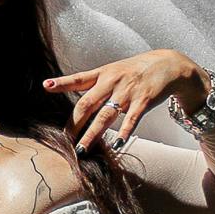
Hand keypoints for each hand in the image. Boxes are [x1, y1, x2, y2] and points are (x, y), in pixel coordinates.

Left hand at [45, 50, 206, 149]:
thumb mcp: (114, 70)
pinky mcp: (144, 100)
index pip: (79, 79)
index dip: (62, 82)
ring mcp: (128, 91)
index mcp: (103, 73)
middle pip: (87, 104)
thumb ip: (95, 83)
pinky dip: (124, 133)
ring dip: (93, 134)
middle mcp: (112, 82)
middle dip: (75, 124)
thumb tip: (75, 99)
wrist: (168, 64)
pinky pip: (131, 120)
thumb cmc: (137, 70)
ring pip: (106, 116)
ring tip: (82, 149)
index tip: (46, 85)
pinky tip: (117, 145)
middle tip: (64, 140)